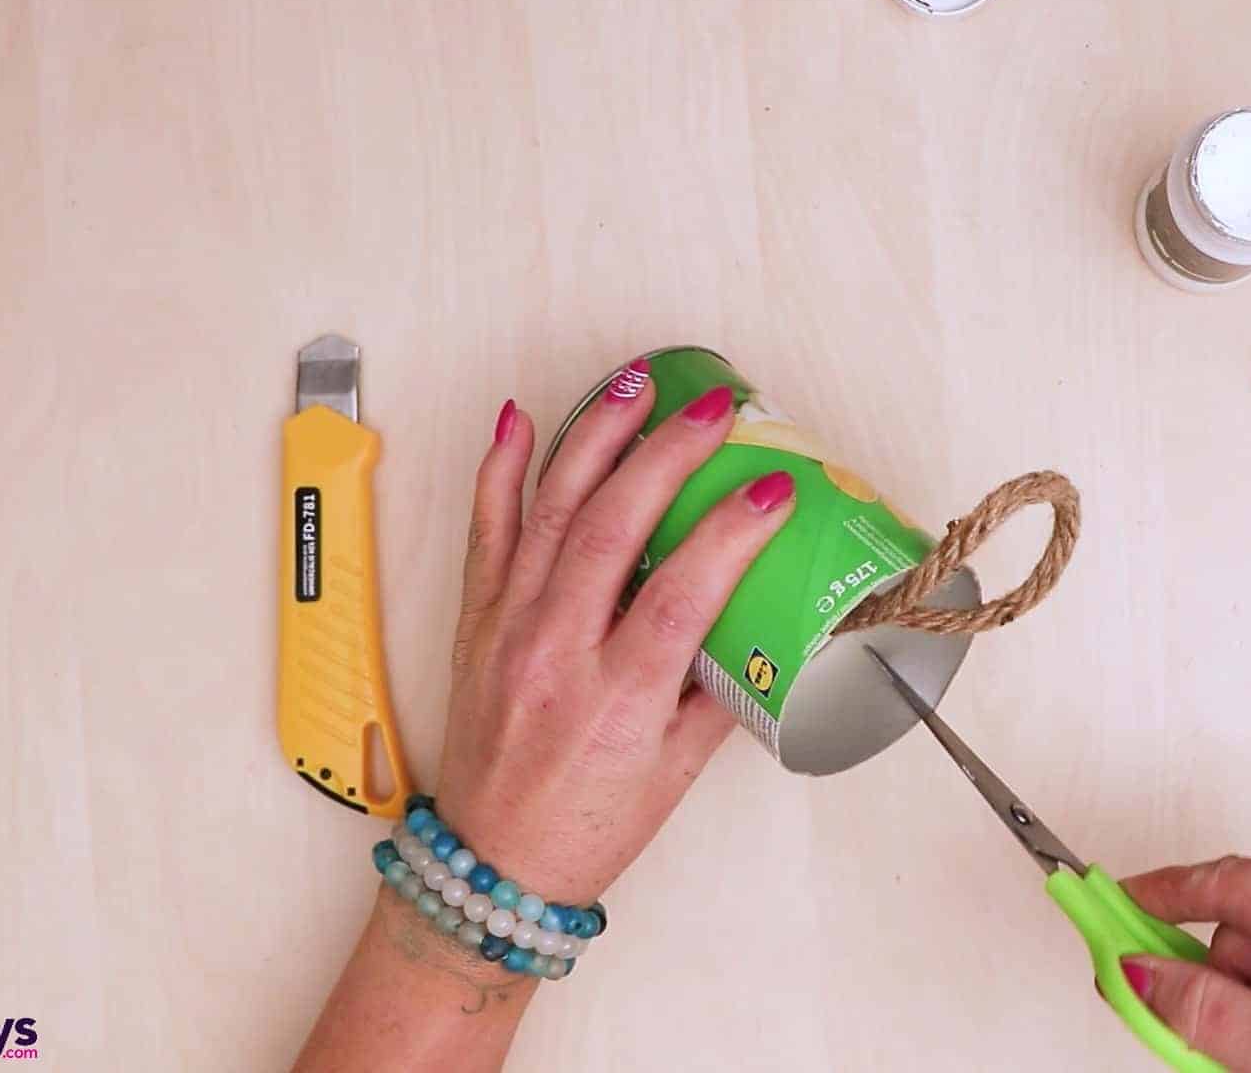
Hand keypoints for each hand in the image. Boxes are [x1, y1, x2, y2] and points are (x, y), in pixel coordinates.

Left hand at [431, 372, 793, 904]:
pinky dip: (501, 469)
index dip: (731, 532)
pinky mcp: (478, 620)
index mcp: (617, 697)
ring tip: (635, 384)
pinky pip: (487, 530)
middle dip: (668, 454)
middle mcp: (555, 651)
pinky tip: (521, 419)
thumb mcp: (678, 771)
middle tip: (713, 409)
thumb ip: (720, 688)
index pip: (681, 591)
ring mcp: (508, 628)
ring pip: (549, 510)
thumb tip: (761, 613)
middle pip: (612, 526)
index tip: (772, 489)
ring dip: (594, 436)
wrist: (492, 866)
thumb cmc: (588, 826)